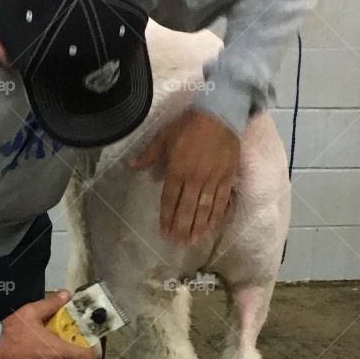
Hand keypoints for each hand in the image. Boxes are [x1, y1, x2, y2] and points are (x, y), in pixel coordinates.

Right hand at [0, 292, 97, 358]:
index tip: (87, 344)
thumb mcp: (30, 313)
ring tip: (44, 351)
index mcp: (59, 351)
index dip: (91, 352)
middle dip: (73, 356)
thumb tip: (66, 294)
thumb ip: (51, 304)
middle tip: (65, 344)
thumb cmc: (11, 332)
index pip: (87, 358)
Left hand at [130, 109, 240, 244]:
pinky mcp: (227, 179)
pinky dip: (216, 216)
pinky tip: (212, 228)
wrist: (220, 114)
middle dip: (182, 228)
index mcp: (177, 170)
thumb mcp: (165, 136)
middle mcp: (194, 179)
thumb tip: (132, 166)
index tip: (164, 232)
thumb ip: (149, 154)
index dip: (166, 217)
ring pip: (204, 209)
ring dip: (198, 227)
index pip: (170, 200)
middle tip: (178, 244)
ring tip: (193, 242)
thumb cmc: (190, 125)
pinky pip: (221, 202)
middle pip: (187, 209)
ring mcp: (212, 180)